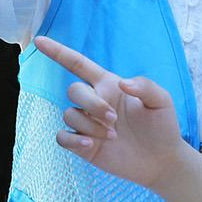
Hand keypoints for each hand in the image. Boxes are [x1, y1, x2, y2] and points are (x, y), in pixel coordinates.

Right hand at [37, 35, 188, 190]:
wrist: (162, 160)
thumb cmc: (162, 126)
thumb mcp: (162, 101)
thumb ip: (145, 86)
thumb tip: (122, 84)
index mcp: (108, 85)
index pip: (78, 64)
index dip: (58, 52)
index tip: (39, 41)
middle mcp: (94, 101)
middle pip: (73, 90)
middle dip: (92, 105)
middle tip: (114, 121)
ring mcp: (87, 123)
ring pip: (69, 114)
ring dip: (89, 125)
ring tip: (112, 137)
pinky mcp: (83, 145)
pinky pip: (62, 137)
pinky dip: (72, 140)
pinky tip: (89, 145)